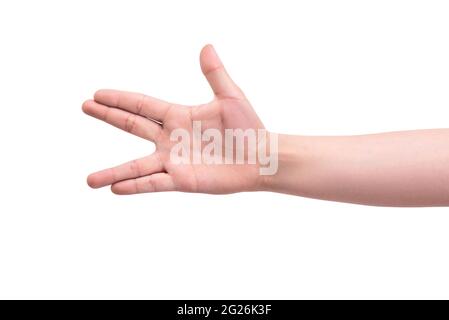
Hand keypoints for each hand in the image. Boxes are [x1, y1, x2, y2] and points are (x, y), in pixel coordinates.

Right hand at [83, 45, 265, 194]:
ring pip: (137, 166)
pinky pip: (154, 183)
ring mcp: (174, 161)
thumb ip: (215, 73)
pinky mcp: (182, 180)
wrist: (261, 157)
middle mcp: (171, 139)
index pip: (142, 106)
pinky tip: (116, 189)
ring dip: (113, 173)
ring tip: (90, 181)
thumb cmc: (248, 127)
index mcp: (179, 116)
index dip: (120, 100)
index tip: (97, 94)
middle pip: (133, 126)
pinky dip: (136, 186)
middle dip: (108, 116)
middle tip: (85, 107)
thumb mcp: (230, 96)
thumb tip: (206, 46)